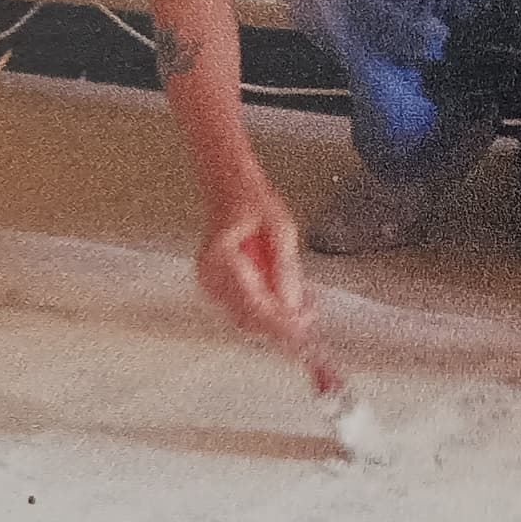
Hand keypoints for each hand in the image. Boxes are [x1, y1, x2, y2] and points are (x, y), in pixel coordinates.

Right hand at [196, 180, 313, 350]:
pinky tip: (287, 302)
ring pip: (246, 319)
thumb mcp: (281, 228)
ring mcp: (210, 283)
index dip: (281, 324)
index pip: (254, 305)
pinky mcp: (216, 287)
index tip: (304, 335)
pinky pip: (242, 309)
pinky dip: (266, 311)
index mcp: (222, 258)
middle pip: (249, 318)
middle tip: (311, 318)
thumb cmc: (252, 200)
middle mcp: (210, 275)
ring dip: (276, 320)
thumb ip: (286, 268)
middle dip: (282, 325)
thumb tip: (293, 304)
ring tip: (304, 308)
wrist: (230, 186)